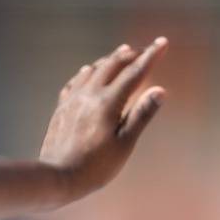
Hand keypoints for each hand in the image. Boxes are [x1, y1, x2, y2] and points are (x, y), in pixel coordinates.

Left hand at [40, 38, 166, 199]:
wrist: (57, 177)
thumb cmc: (95, 166)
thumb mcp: (124, 144)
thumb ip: (141, 115)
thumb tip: (160, 90)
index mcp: (108, 102)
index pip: (135, 72)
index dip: (151, 56)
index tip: (163, 42)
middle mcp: (90, 95)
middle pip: (113, 65)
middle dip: (131, 55)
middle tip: (144, 51)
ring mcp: (73, 100)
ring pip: (93, 69)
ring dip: (110, 60)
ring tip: (120, 54)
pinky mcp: (62, 108)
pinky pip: (76, 82)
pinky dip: (87, 73)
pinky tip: (88, 73)